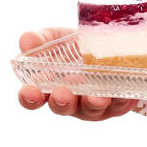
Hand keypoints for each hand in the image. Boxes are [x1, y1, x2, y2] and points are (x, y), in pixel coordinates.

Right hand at [16, 28, 140, 120]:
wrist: (111, 46)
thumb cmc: (75, 47)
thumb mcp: (57, 38)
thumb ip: (40, 39)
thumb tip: (26, 39)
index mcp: (49, 86)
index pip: (33, 98)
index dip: (29, 97)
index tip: (28, 91)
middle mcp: (69, 99)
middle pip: (62, 106)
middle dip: (61, 101)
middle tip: (61, 94)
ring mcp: (92, 104)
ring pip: (91, 108)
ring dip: (92, 103)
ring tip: (96, 97)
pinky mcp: (116, 103)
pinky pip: (118, 102)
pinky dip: (119, 97)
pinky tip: (119, 92)